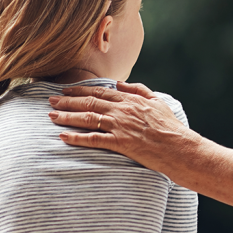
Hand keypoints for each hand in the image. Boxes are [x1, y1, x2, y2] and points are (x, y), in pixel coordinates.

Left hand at [49, 82, 232, 210]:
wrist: (182, 148)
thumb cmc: (173, 129)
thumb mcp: (159, 104)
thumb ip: (139, 91)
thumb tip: (120, 84)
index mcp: (130, 100)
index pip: (99, 92)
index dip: (80, 90)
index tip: (66, 91)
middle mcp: (122, 111)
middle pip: (88, 102)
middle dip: (66, 101)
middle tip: (50, 100)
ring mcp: (120, 126)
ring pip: (87, 118)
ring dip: (66, 117)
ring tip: (51, 116)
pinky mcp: (120, 143)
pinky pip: (93, 139)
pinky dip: (76, 137)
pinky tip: (63, 137)